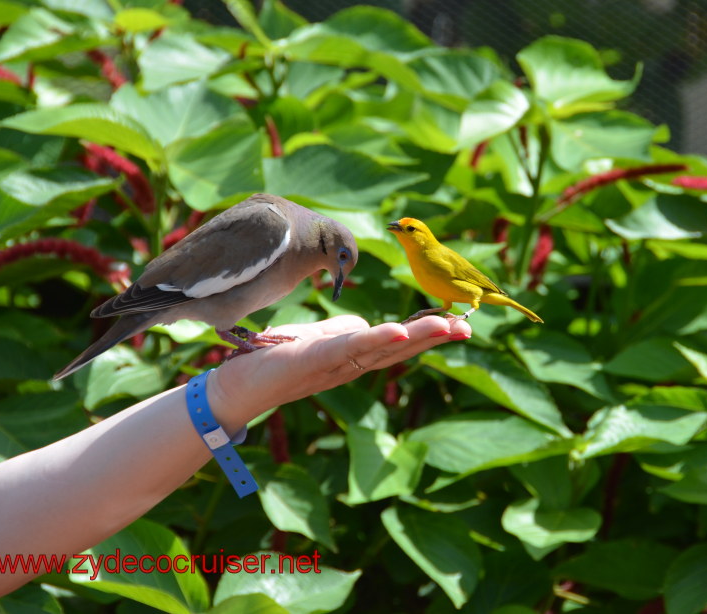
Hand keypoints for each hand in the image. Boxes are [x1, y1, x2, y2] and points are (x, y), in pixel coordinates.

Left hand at [206, 315, 471, 429]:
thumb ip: (345, 332)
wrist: (237, 382)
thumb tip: (371, 327)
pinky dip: (374, 339)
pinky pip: (347, 348)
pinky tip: (397, 331)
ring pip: (382, 349)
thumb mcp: (318, 339)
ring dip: (417, 337)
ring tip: (447, 324)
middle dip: (435, 337)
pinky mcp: (312, 359)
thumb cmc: (276, 358)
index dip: (429, 334)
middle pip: (400, 349)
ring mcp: (334, 365)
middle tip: (469, 325)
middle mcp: (351, 366)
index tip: (460, 323)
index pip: (398, 343)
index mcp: (355, 357)